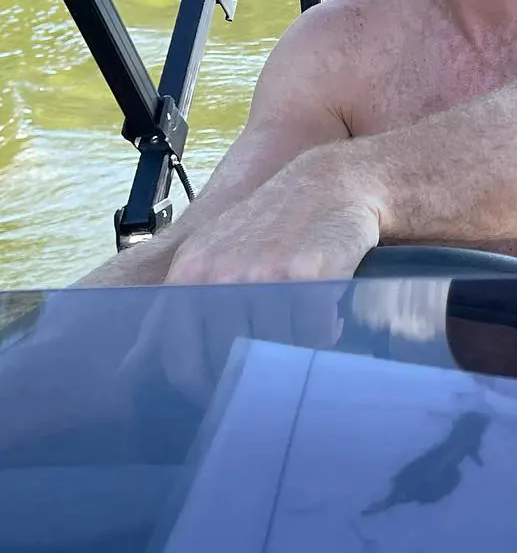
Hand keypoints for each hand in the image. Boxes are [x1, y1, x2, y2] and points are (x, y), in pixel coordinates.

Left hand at [126, 149, 380, 400]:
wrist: (331, 179)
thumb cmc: (270, 224)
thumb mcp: (209, 253)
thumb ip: (174, 308)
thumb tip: (129, 369)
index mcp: (190, 273)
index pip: (180, 361)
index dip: (202, 389)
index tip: (226, 393)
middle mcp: (221, 274)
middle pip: (231, 361)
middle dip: (258, 368)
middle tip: (277, 358)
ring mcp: (264, 273)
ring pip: (276, 350)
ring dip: (296, 347)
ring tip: (306, 323)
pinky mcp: (308, 272)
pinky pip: (314, 333)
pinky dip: (324, 331)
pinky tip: (328, 313)